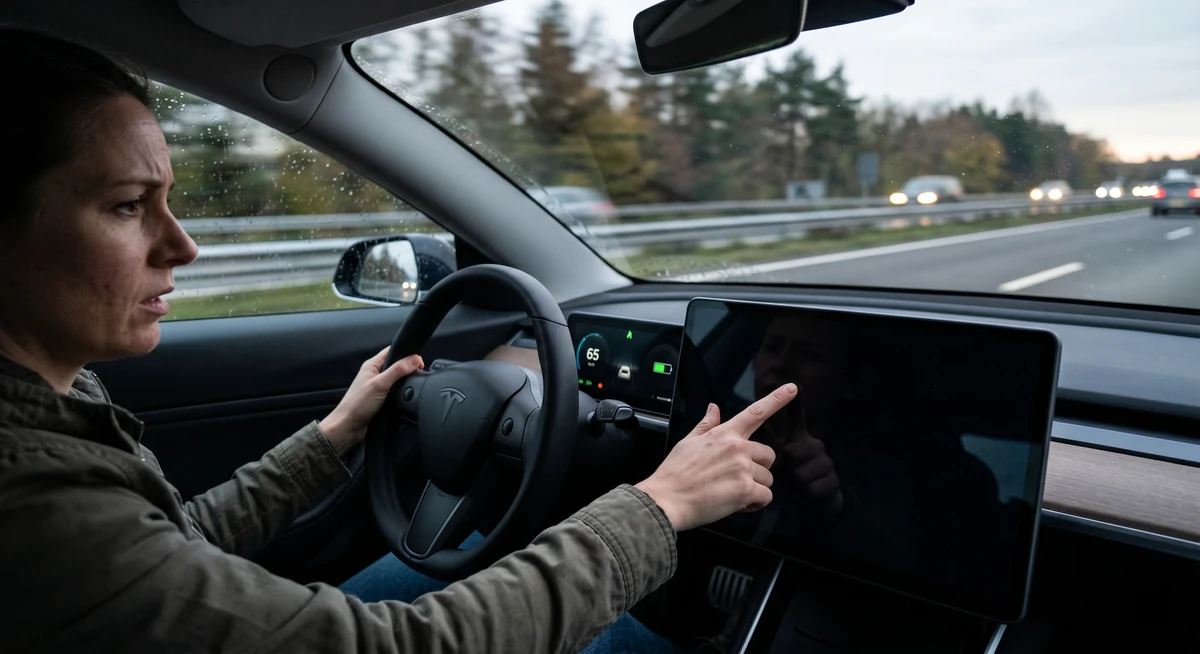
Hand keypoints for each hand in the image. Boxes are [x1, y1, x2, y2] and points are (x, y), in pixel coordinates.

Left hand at [320, 348, 423, 454]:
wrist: (349, 426)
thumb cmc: (357, 404)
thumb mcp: (380, 384)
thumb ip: (398, 370)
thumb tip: (415, 359)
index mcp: (372, 365)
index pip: (392, 351)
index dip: (407, 353)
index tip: (419, 361)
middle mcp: (375, 374)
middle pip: (397, 365)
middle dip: (408, 368)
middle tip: (418, 374)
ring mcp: (378, 386)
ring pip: (397, 379)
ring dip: (405, 382)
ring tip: (412, 385)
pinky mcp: (381, 398)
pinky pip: (395, 391)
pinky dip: (402, 393)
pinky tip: (405, 396)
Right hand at [635, 383, 797, 530]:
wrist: (667, 499)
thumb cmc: (675, 474)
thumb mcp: (688, 442)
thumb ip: (706, 425)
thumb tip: (714, 408)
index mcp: (724, 434)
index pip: (755, 412)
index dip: (777, 399)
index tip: (792, 389)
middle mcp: (737, 448)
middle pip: (768, 455)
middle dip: (757, 468)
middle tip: (736, 478)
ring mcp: (743, 468)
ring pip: (767, 479)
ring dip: (754, 488)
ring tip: (730, 492)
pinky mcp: (746, 490)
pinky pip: (765, 497)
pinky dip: (754, 504)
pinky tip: (736, 504)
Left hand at [771, 385, 843, 516]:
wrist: (815, 504)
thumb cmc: (795, 478)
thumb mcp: (780, 460)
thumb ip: (763, 441)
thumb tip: (729, 408)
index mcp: (801, 439)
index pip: (797, 418)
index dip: (794, 403)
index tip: (794, 386)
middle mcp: (817, 447)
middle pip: (790, 454)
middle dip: (783, 470)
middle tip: (787, 476)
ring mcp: (827, 464)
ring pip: (799, 475)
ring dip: (792, 486)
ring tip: (795, 487)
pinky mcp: (833, 483)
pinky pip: (810, 489)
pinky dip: (804, 496)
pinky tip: (806, 495)